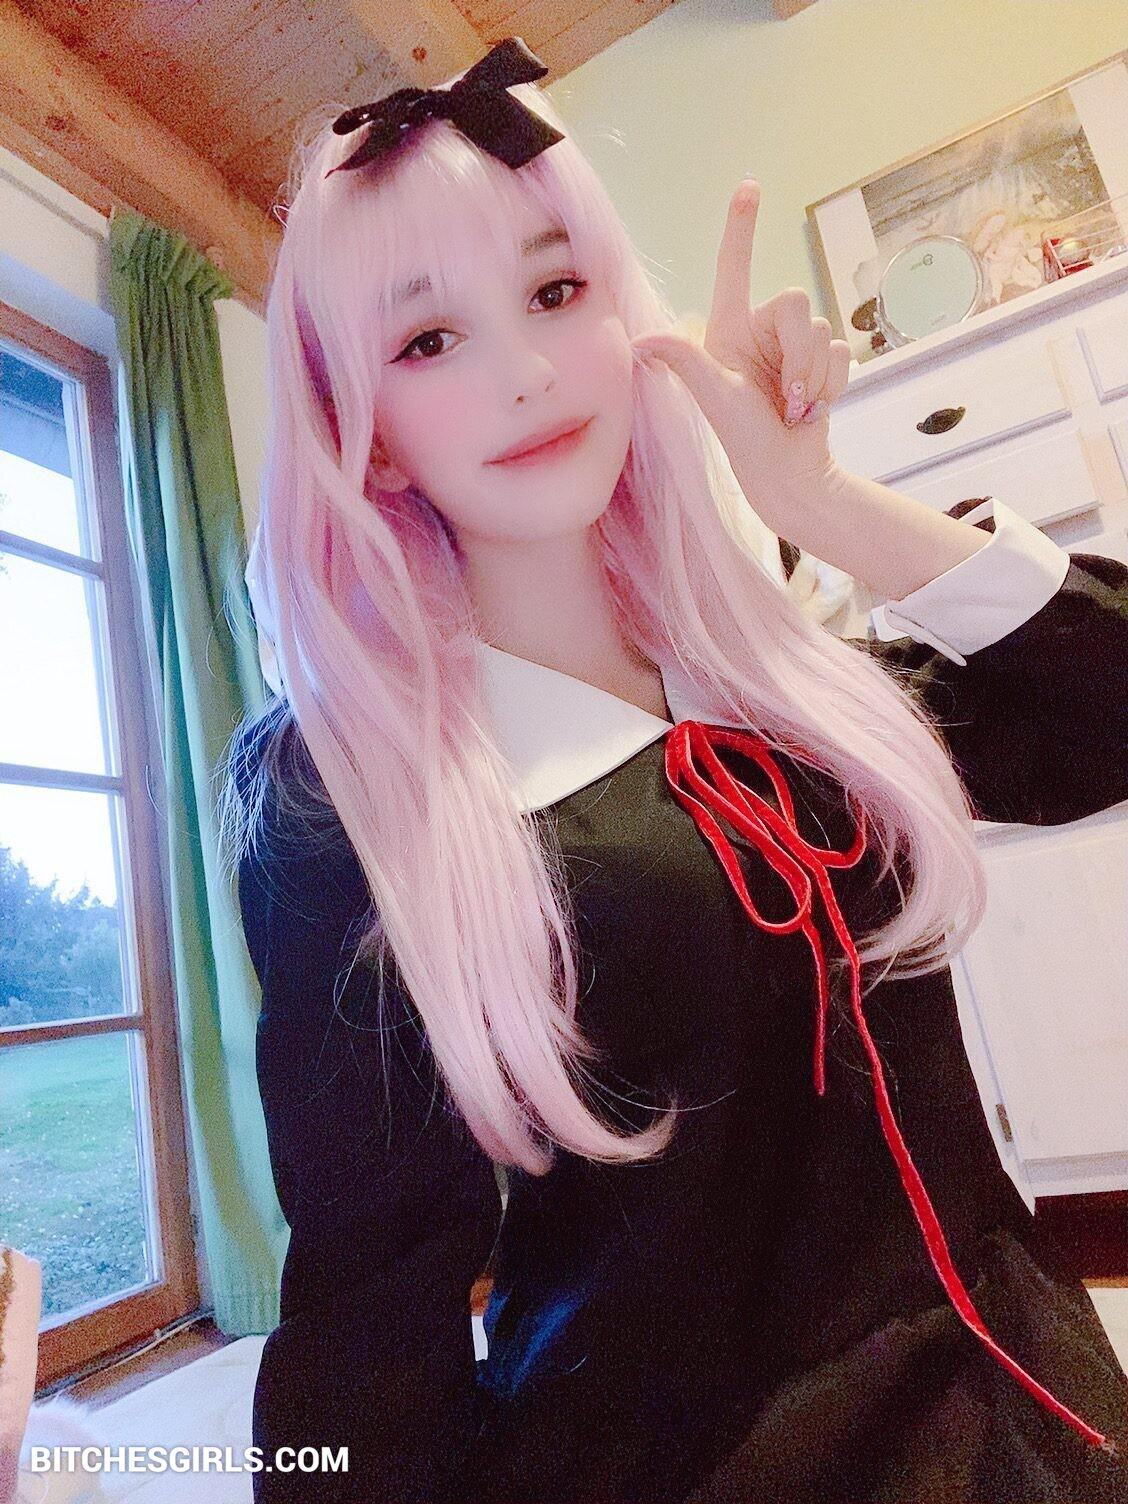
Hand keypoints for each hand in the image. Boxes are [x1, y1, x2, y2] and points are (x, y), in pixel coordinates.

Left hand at [630, 178, 851, 545]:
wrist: (789, 476)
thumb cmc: (745, 443)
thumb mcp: (715, 399)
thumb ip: (686, 362)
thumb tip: (642, 341)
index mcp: (727, 331)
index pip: (735, 268)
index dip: (741, 228)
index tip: (749, 186)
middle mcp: (759, 332)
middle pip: (794, 302)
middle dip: (799, 353)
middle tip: (788, 398)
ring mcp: (791, 347)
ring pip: (820, 329)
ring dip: (814, 376)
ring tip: (796, 409)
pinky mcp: (821, 362)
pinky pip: (840, 350)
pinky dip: (832, 384)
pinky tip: (815, 409)